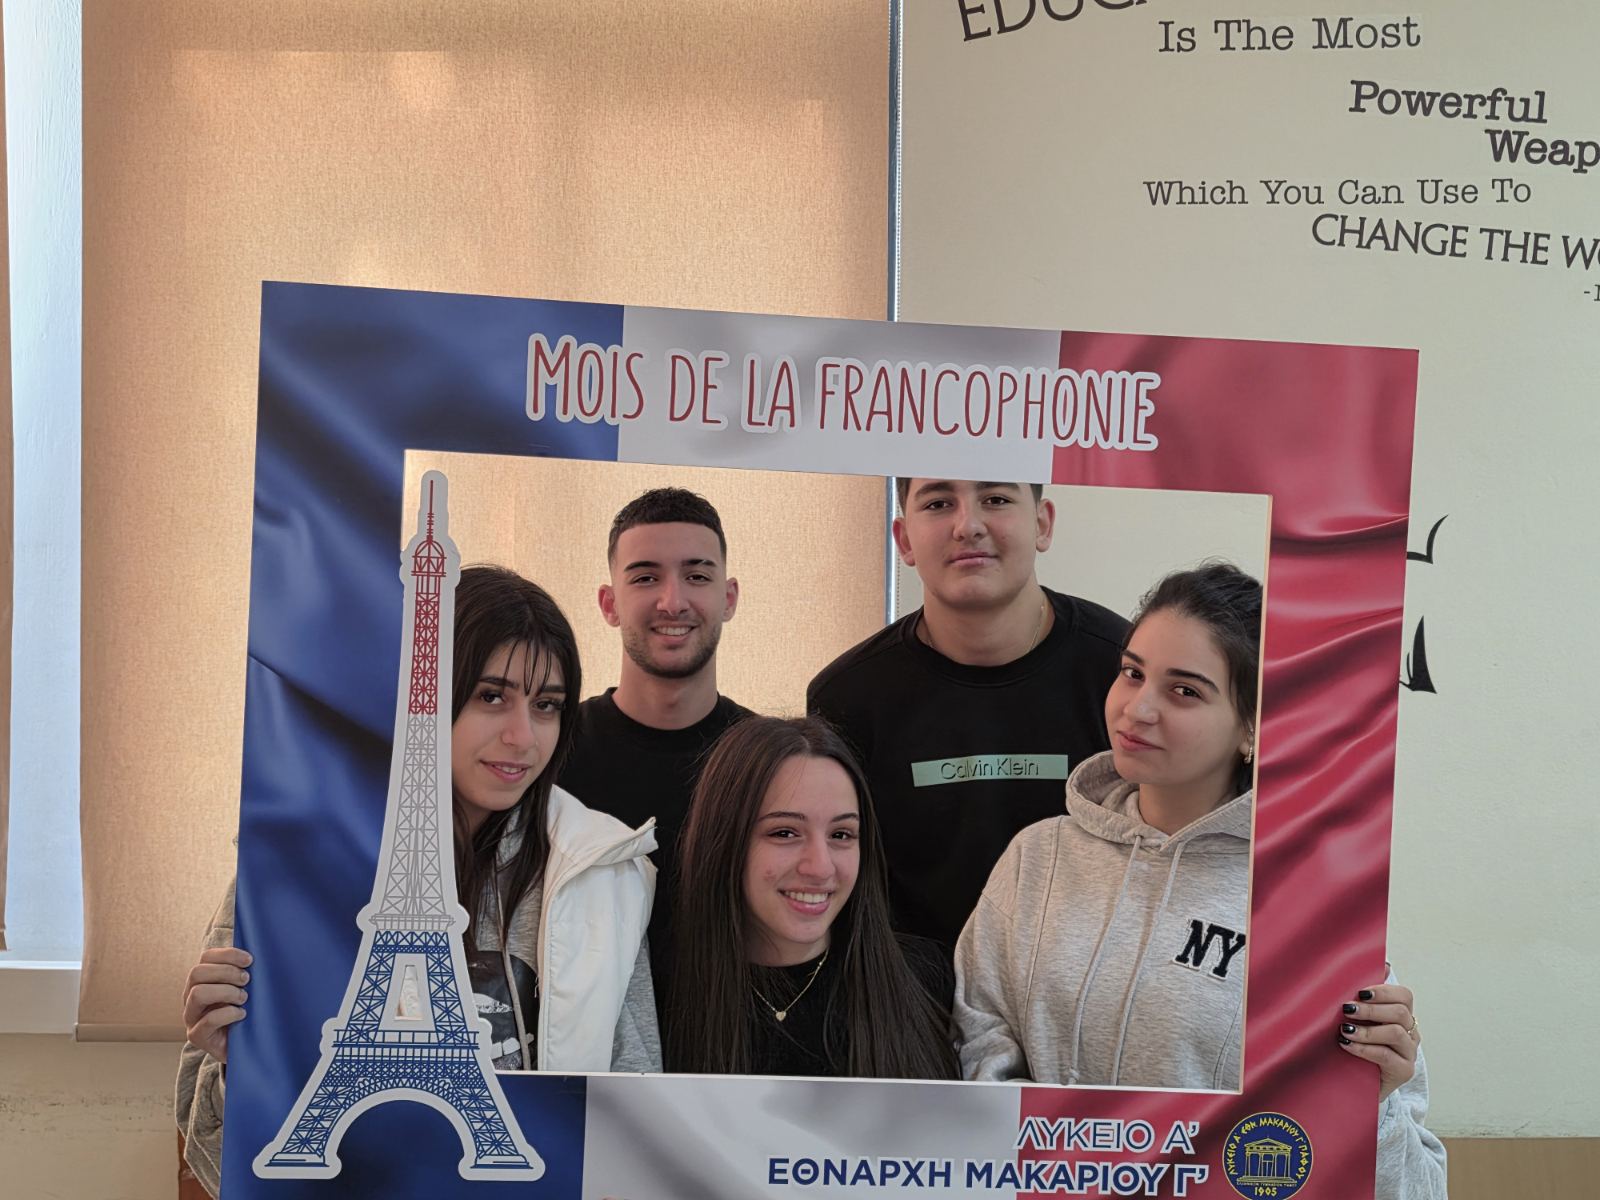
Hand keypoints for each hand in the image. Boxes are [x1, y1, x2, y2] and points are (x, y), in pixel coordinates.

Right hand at [183, 946, 251, 1063]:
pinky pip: (208, 1020)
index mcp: (202, 979)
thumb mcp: (244, 988)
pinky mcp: (196, 1035)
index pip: (206, 957)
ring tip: (244, 998)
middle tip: (247, 980)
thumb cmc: (246, 1011)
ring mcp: (191, 1016)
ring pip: (197, 993)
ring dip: (226, 992)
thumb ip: (243, 971)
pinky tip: (242, 1014)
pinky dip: (228, 1014)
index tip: (250, 960)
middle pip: (197, 972)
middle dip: (226, 972)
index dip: (228, 955)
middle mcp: (191, 995)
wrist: (244, 1046)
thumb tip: (254, 955)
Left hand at [1337, 982, 1418, 1102]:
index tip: (1360, 992)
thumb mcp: (1358, 1020)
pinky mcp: (1404, 1071)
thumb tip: (1383, 965)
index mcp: (1402, 1016)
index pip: (1404, 996)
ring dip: (1367, 1029)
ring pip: (1395, 1033)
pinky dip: (1364, 1048)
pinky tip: (1347, 1044)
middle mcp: (1411, 1033)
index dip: (1384, 991)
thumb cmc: (1356, 1044)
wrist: (1356, 1084)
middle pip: (1400, 1013)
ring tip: (1344, 1030)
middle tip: (1346, 1009)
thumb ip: (1366, 997)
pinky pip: (1386, 1055)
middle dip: (1371, 1009)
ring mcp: (1409, 1053)